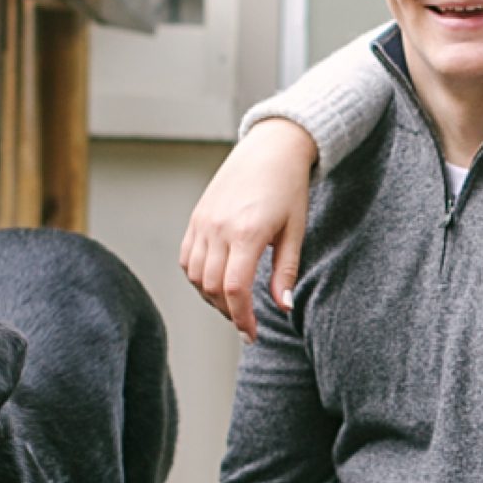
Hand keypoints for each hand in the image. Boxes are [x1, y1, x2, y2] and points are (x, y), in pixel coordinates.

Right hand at [180, 120, 318, 339]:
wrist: (270, 149)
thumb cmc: (288, 187)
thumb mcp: (295, 231)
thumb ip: (285, 272)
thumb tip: (283, 307)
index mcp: (246, 232)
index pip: (235, 289)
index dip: (242, 318)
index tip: (251, 334)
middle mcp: (218, 227)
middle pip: (212, 287)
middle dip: (228, 312)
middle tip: (246, 322)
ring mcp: (203, 222)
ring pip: (195, 276)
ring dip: (211, 297)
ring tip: (233, 303)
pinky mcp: (196, 217)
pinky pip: (187, 258)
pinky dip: (198, 277)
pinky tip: (216, 282)